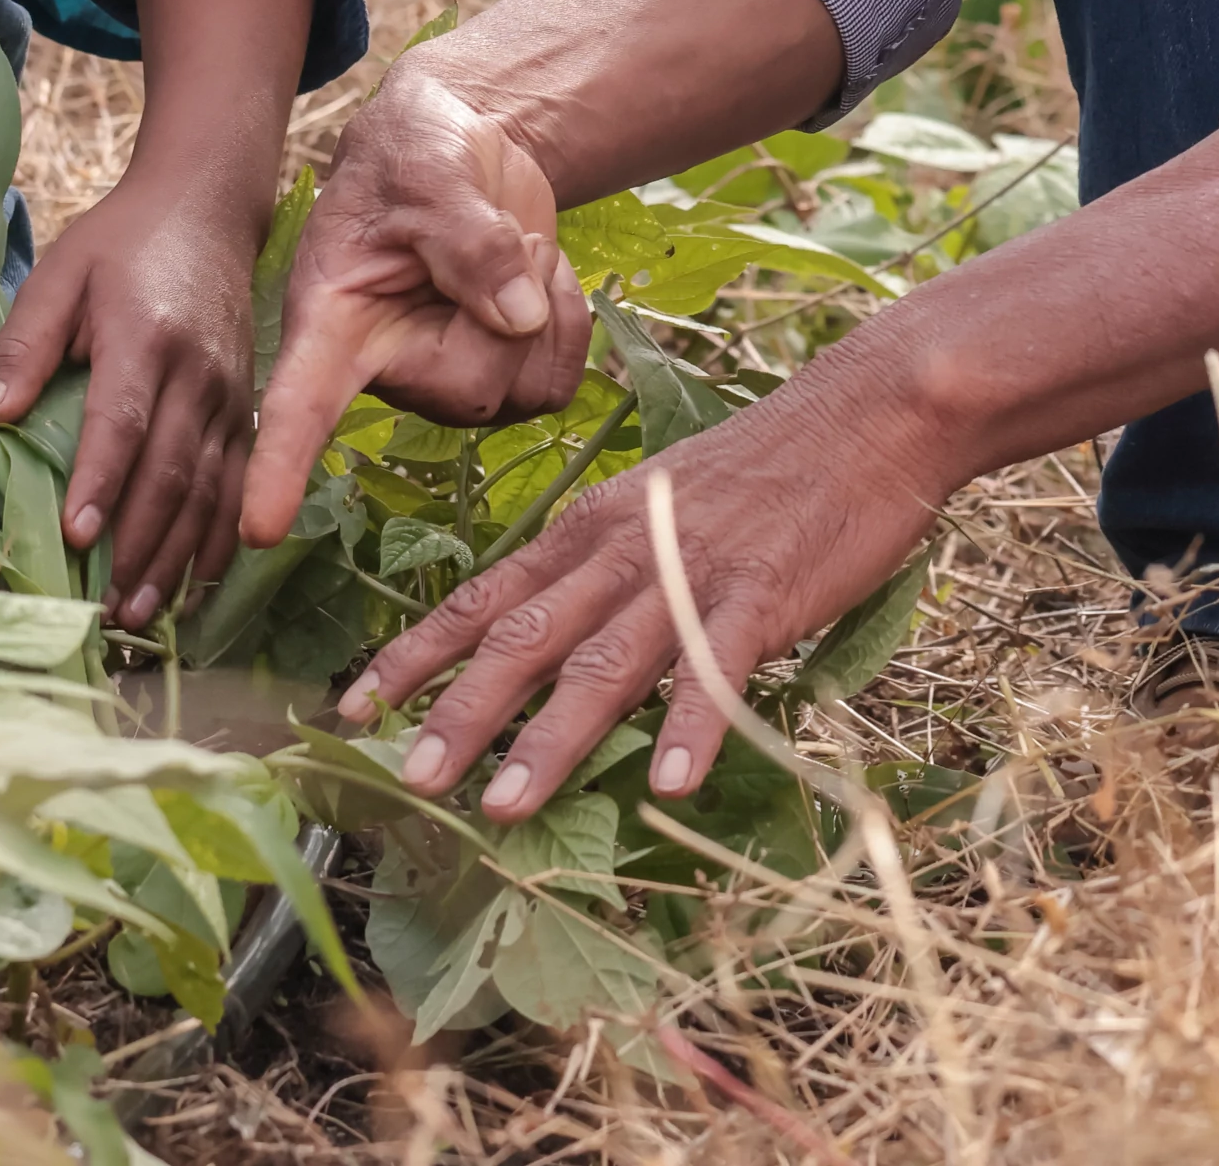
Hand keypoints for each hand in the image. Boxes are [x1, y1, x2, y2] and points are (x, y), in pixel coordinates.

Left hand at [0, 172, 263, 627]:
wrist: (205, 210)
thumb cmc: (119, 244)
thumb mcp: (60, 275)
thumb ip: (24, 344)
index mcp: (145, 336)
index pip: (124, 420)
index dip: (102, 481)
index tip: (77, 536)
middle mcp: (196, 372)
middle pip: (171, 471)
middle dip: (139, 545)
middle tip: (107, 611)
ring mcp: (229, 394)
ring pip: (209, 489)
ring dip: (175, 556)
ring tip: (141, 613)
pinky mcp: (244, 408)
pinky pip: (238, 483)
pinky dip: (219, 537)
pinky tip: (196, 583)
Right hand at [239, 61, 592, 541]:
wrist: (464, 148)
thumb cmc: (418, 152)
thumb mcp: (432, 169)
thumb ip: (466, 238)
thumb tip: (516, 317)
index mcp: (332, 320)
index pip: (300, 402)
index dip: (279, 465)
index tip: (258, 527)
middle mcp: (382, 368)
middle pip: (470, 388)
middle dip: (507, 312)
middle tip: (497, 239)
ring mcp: (442, 383)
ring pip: (521, 391)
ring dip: (544, 309)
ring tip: (509, 250)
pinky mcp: (496, 381)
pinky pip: (557, 385)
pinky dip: (569, 323)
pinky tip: (537, 277)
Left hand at [339, 352, 959, 815]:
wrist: (866, 413)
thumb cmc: (763, 473)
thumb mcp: (659, 510)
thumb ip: (604, 574)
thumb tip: (550, 646)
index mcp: (592, 528)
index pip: (486, 597)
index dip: (417, 653)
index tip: (352, 707)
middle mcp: (625, 549)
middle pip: (527, 637)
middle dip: (460, 710)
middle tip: (407, 779)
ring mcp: (693, 572)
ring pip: (606, 662)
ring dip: (551, 739)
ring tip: (505, 805)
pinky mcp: (763, 593)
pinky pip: (718, 669)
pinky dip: (692, 727)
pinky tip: (670, 786)